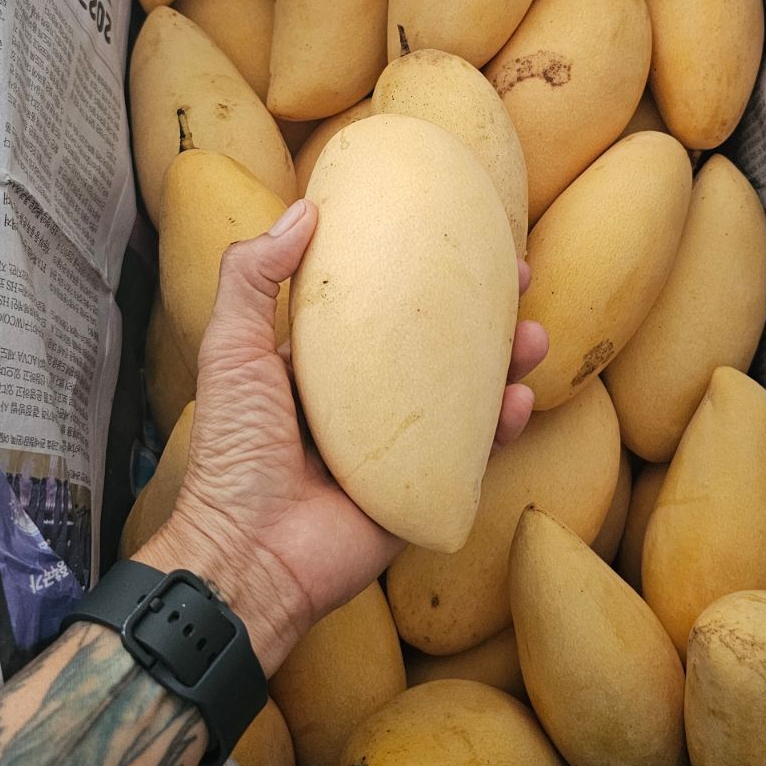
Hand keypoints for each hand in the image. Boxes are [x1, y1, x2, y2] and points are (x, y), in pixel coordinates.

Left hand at [139, 199, 546, 673]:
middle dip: (481, 310)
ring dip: (506, 363)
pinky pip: (474, 453)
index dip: (418, 269)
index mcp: (320, 365)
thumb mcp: (231, 349)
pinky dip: (502, 426)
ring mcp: (398, 447)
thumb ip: (253, 277)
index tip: (454, 234)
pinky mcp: (422, 490)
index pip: (378, 303)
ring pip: (466, 393)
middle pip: (435, 344)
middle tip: (517, 276)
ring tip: (534, 337)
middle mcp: (364, 401)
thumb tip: (305, 210)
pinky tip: (521, 401)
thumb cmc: (232, 453)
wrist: (249, 555)